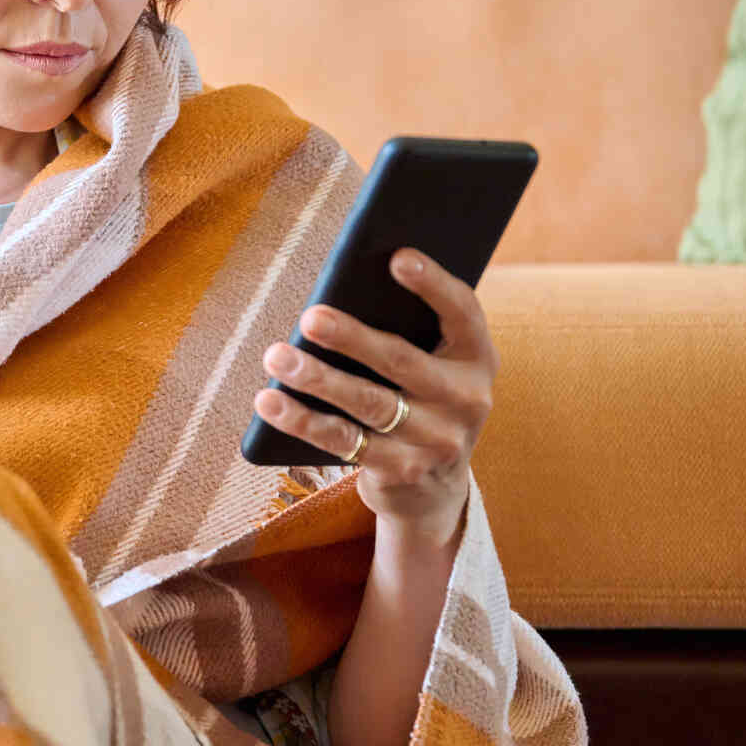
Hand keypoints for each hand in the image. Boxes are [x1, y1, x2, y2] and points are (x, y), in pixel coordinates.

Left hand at [252, 248, 494, 541]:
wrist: (435, 488)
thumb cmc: (419, 398)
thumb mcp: (432, 365)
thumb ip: (407, 331)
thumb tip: (340, 289)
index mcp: (476, 357)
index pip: (462, 312)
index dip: (433, 284)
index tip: (397, 257)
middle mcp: (465, 398)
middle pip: (401, 360)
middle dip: (352, 337)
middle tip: (310, 316)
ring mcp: (436, 440)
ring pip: (369, 403)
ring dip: (318, 378)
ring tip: (276, 357)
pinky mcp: (401, 471)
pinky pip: (343, 441)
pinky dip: (302, 420)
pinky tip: (269, 402)